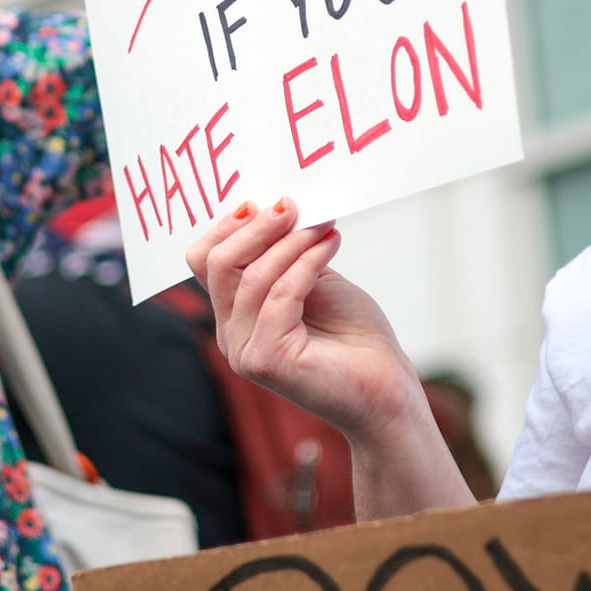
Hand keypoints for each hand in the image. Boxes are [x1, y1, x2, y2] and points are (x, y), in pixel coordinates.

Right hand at [186, 200, 421, 440]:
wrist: (386, 389)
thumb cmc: (354, 337)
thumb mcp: (314, 280)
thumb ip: (286, 254)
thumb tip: (275, 205)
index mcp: (234, 314)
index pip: (204, 261)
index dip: (228, 226)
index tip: (265, 201)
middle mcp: (230, 335)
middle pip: (216, 264)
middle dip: (255, 228)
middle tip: (291, 205)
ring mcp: (244, 350)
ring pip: (249, 277)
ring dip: (290, 242)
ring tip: (323, 226)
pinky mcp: (266, 360)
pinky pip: (279, 295)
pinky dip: (305, 263)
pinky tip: (330, 245)